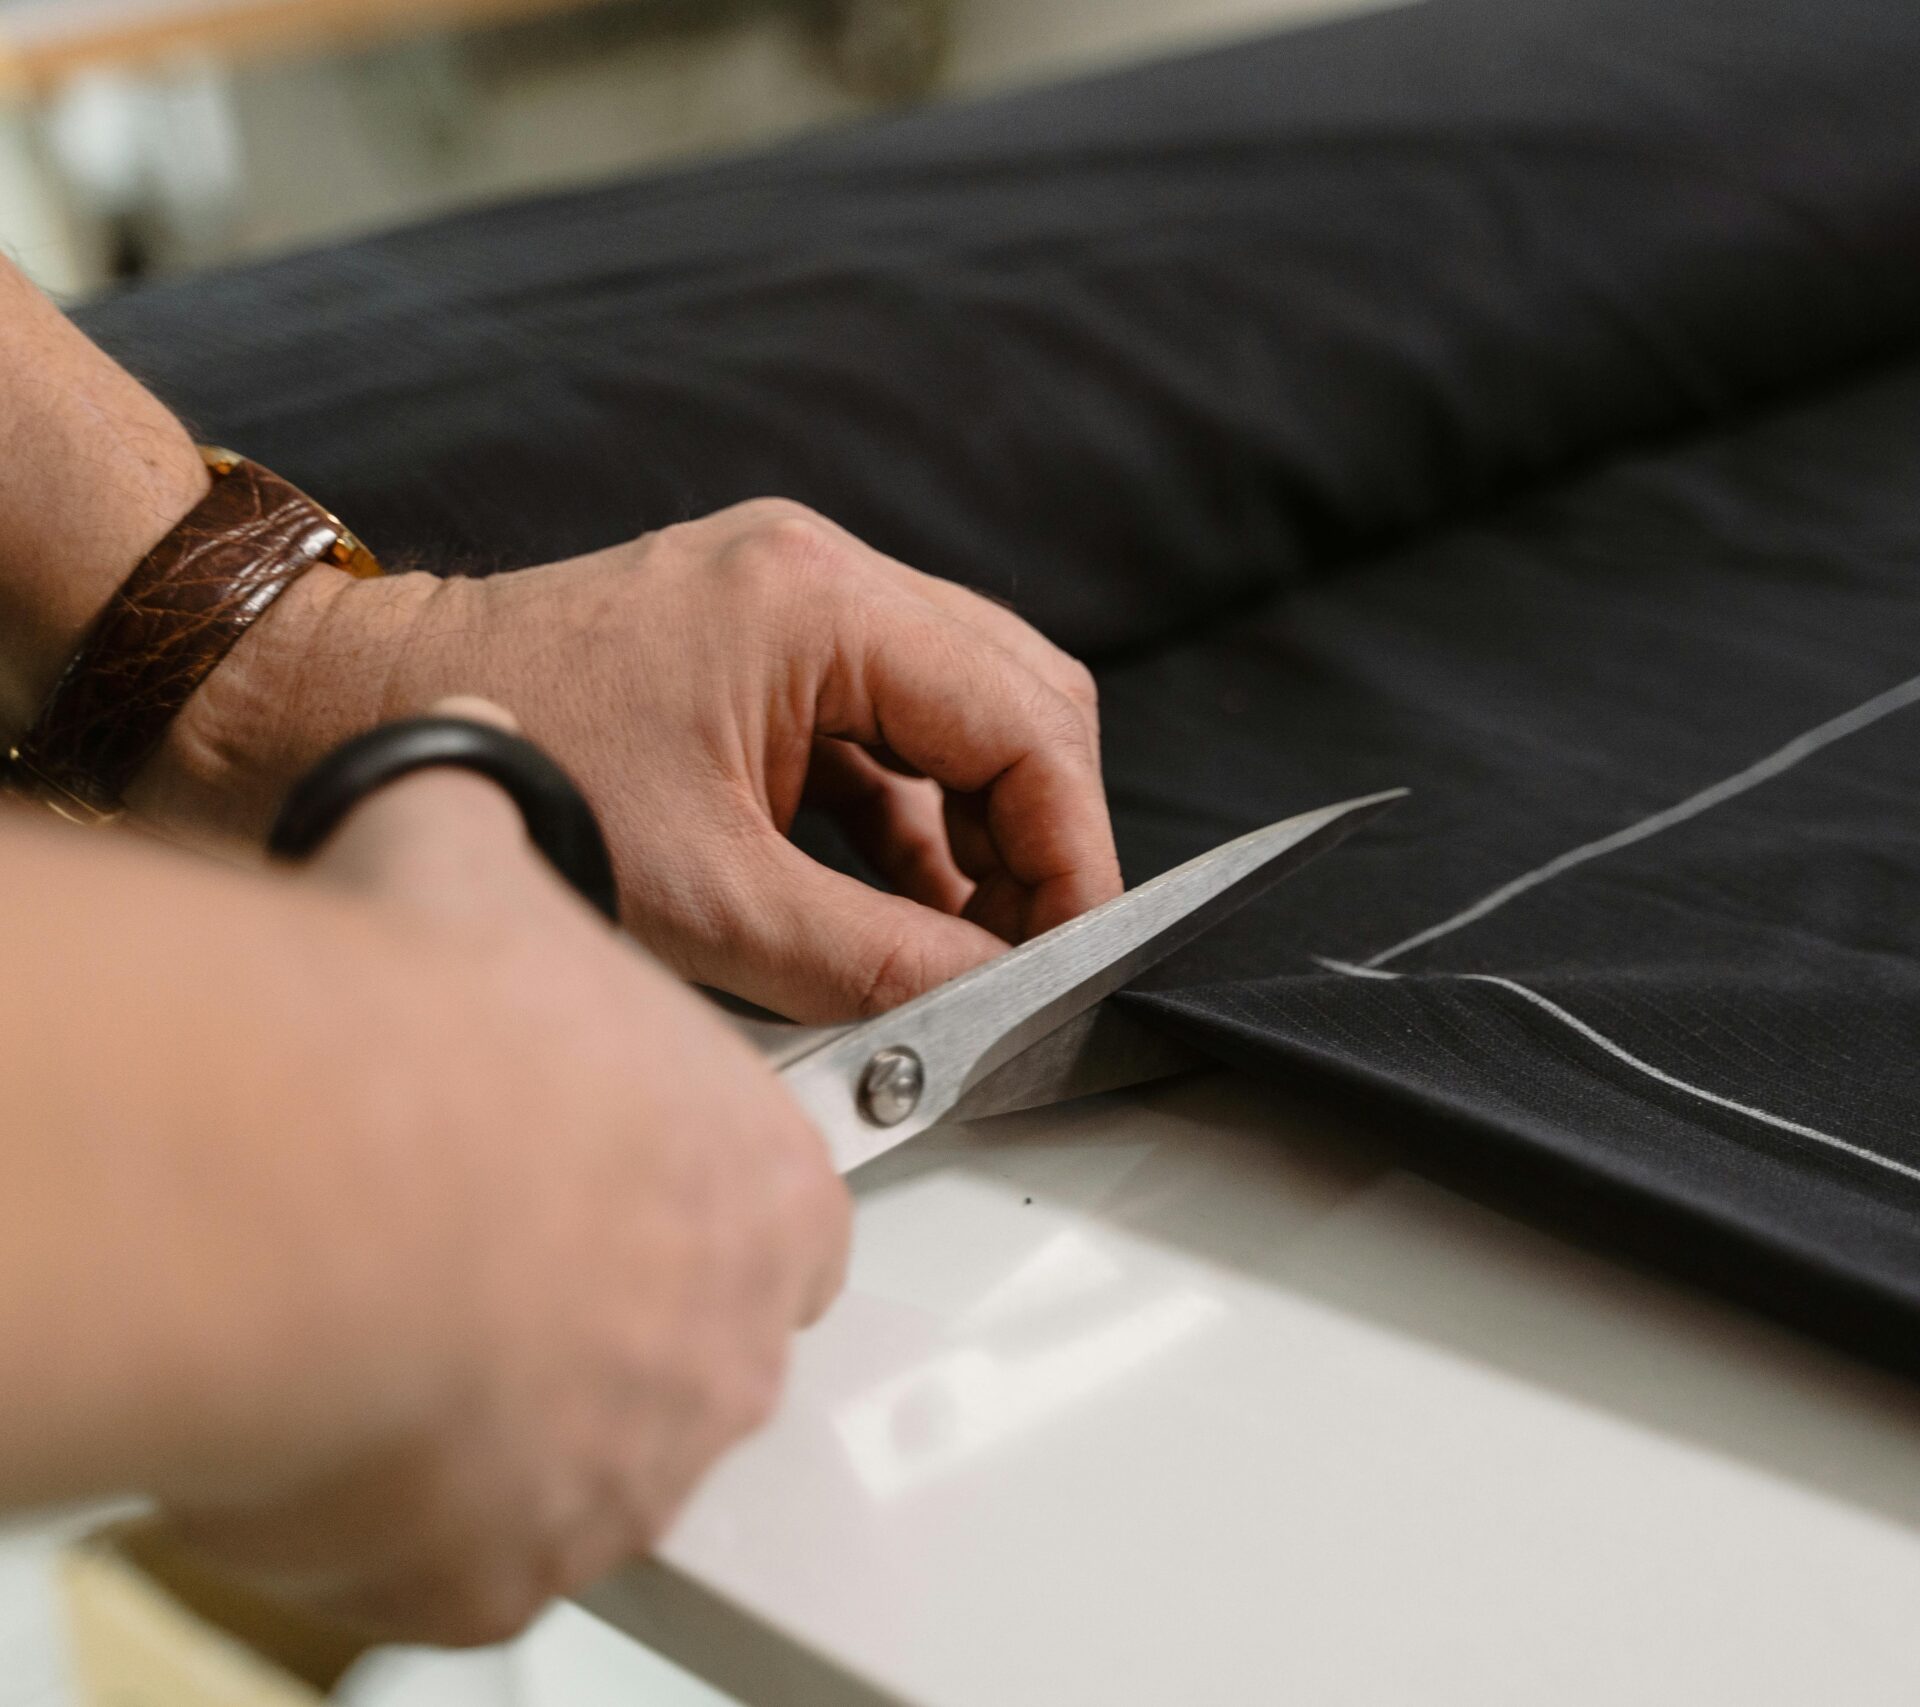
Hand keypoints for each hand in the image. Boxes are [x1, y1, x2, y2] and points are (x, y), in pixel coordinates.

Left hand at [133, 500, 1121, 1020]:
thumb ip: (872, 955)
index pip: (1024, 719)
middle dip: (1043, 832)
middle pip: (1018, 696)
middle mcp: (819, 576)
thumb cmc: (504, 774)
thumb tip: (988, 996)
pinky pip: (891, 732)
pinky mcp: (765, 650)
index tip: (1075, 945)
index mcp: (817, 601)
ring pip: (966, 713)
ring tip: (967, 943)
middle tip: (1034, 947)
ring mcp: (793, 605)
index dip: (1071, 847)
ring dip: (983, 830)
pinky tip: (904, 909)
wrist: (351, 718)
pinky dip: (917, 822)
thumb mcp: (706, 899)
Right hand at [157, 702, 850, 1642]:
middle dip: (602, 1301)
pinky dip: (420, 1500)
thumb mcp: (469, 865)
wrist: (302, 1184)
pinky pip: (480, 1548)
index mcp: (764, 1182)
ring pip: (597, 1454)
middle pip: (696, 1338)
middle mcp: (728, 1338)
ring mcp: (634, 1465)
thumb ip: (497, 834)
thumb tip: (476, 764)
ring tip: (402, 1323)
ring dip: (517, 1401)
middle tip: (482, 1246)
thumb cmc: (414, 1043)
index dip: (678, 1189)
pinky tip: (352, 1413)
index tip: (599, 1173)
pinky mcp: (510, 1568)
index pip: (777, 1211)